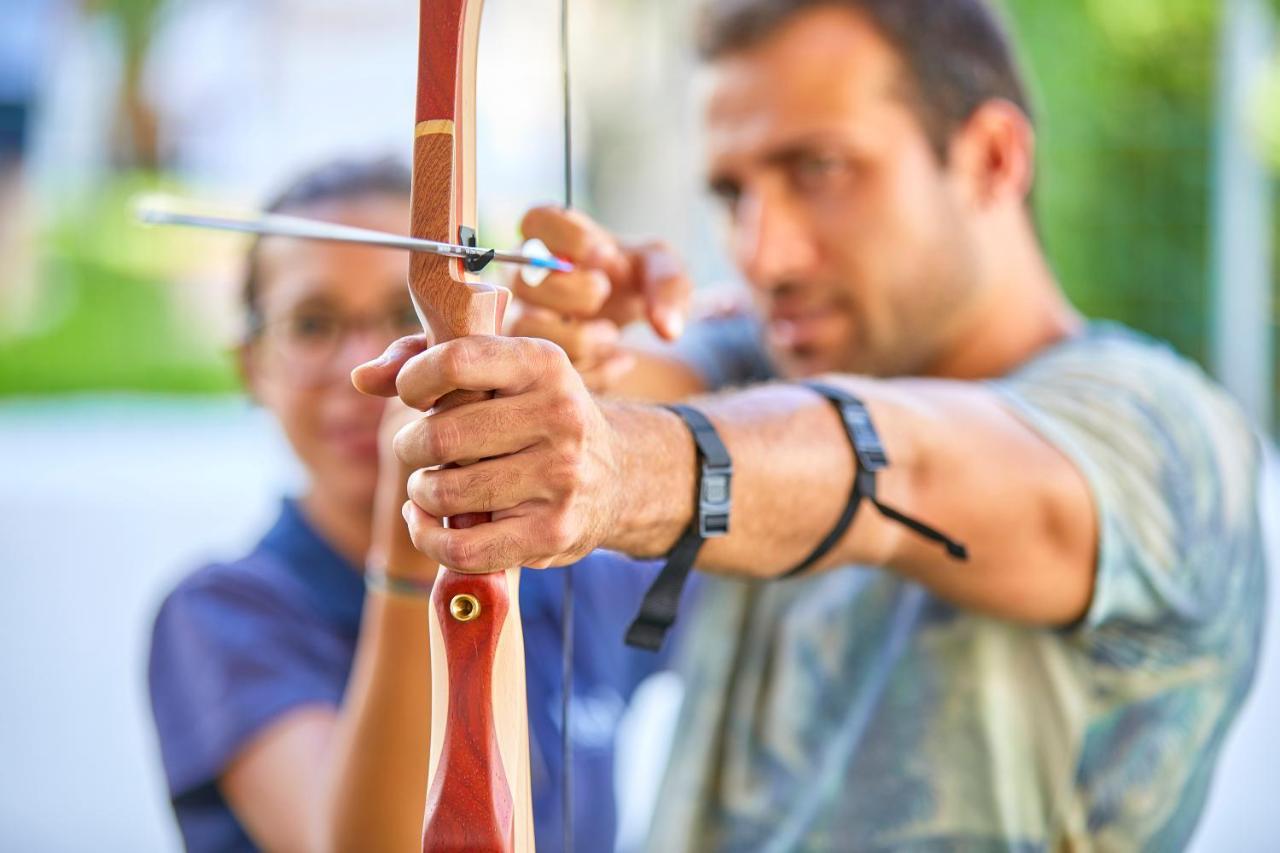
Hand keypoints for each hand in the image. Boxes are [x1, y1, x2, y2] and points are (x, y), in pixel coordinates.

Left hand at [352, 334, 623, 572]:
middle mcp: (560, 416)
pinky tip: (427, 521)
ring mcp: (561, 477)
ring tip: (431, 485)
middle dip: (413, 446)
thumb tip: (360, 378)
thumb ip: (425, 359)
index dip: (414, 381)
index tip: (414, 396)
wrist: (616, 475)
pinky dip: (427, 537)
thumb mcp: (499, 372)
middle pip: (441, 437)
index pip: (455, 360)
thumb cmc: (533, 414)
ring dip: (421, 492)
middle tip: (422, 449)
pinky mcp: (554, 532)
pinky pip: (462, 548)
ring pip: (446, 493)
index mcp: (543, 363)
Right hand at [509, 206, 692, 392]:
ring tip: (612, 333)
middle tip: (605, 291)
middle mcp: (528, 273)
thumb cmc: (638, 277)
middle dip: (574, 291)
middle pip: (524, 281)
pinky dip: (590, 368)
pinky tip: (621, 360)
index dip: (570, 239)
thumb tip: (666, 329)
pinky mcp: (534, 355)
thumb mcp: (662, 269)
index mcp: (551, 234)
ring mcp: (525, 315)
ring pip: (526, 329)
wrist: (636, 311)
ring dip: (574, 336)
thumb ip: (667, 286)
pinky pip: (544, 368)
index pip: (536, 221)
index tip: (608, 256)